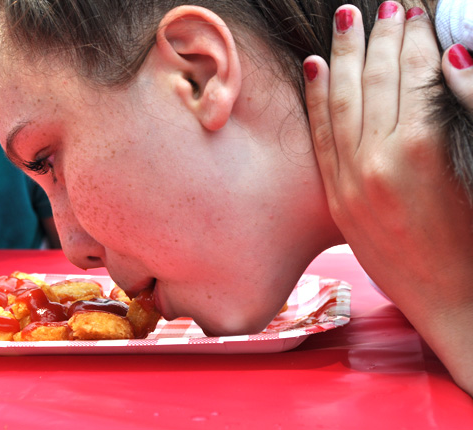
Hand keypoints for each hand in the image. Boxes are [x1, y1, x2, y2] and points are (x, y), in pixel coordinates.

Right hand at [303, 3, 472, 395]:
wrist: (447, 302)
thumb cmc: (414, 273)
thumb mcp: (364, 233)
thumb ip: (354, 188)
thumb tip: (355, 153)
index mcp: (336, 195)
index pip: (321, 125)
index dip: (318, 85)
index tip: (318, 55)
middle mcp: (349, 175)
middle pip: (344, 97)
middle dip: (350, 50)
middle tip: (355, 13)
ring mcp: (378, 166)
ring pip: (373, 89)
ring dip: (383, 45)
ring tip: (391, 11)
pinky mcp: (416, 159)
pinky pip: (407, 98)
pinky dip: (407, 65)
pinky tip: (413, 42)